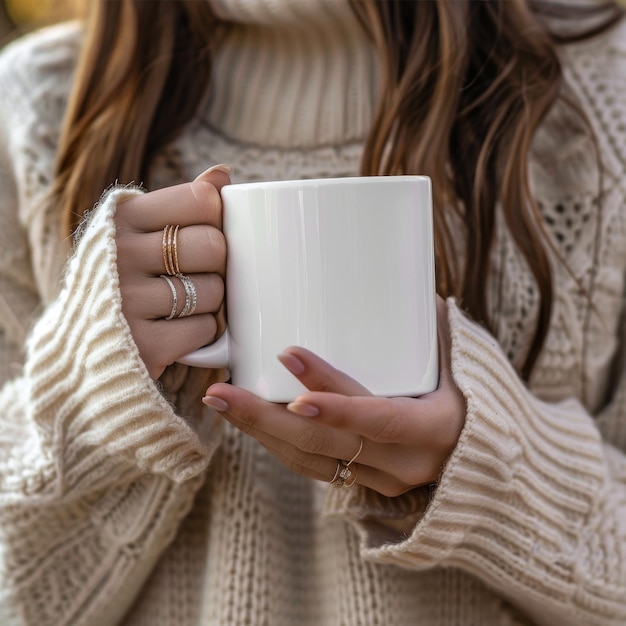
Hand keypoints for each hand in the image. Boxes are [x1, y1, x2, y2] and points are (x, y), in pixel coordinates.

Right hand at [114, 166, 230, 378]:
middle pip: (213, 245)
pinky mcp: (143, 344)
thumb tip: (223, 173)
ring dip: (212, 302)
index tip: (202, 232)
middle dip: (218, 264)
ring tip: (185, 303)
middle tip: (198, 273)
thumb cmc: (125, 277)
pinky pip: (206, 329)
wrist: (83, 343)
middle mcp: (119, 254)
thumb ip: (184, 201)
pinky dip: (204, 332)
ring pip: (214, 290)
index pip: (202, 199)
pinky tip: (181, 329)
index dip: (217, 219)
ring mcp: (128, 301)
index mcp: (123, 217)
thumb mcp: (141, 232)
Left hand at [202, 297, 465, 496]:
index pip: (380, 416)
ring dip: (261, 430)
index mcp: (435, 429)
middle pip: (326, 444)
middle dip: (268, 417)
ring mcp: (381, 479)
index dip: (335, 395)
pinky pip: (312, 466)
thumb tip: (412, 284)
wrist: (492, 465)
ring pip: (310, 459)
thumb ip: (438, 328)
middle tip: (222, 391)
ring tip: (220, 400)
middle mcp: (405, 463)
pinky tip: (248, 418)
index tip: (289, 359)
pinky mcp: (364, 483)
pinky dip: (276, 442)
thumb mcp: (468, 364)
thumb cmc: (478, 402)